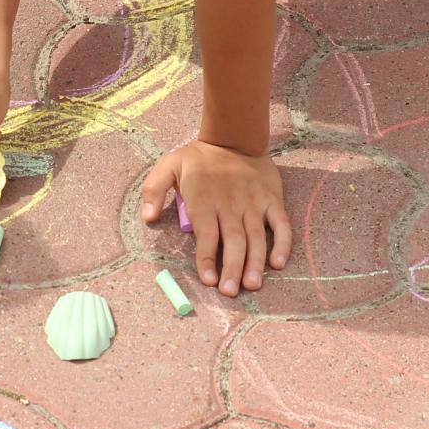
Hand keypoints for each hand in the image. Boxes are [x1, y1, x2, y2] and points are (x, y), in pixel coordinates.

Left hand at [140, 141, 290, 296]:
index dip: (207, 259)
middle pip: (233, 241)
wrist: (234, 136)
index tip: (208, 280)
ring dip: (255, 263)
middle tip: (231, 292)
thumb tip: (147, 218)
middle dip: (232, 268)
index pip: (206, 236)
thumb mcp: (168, 166)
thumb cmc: (199, 158)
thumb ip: (153, 190)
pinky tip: (277, 263)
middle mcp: (230, 205)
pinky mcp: (272, 200)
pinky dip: (282, 244)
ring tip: (253, 285)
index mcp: (205, 200)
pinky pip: (281, 224)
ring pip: (256, 237)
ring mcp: (253, 203)